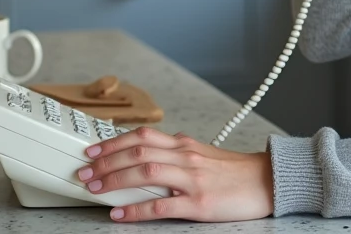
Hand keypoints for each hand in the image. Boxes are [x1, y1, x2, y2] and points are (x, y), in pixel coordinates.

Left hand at [76, 126, 273, 222]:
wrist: (267, 182)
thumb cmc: (236, 172)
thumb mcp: (204, 155)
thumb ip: (178, 153)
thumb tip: (151, 153)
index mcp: (185, 144)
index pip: (142, 136)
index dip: (113, 142)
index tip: (92, 150)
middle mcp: (185, 156)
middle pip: (138, 150)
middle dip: (105, 160)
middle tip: (84, 171)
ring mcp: (191, 179)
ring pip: (145, 171)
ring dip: (114, 179)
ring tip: (94, 187)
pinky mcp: (198, 203)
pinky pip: (160, 205)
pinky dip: (135, 209)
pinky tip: (119, 213)